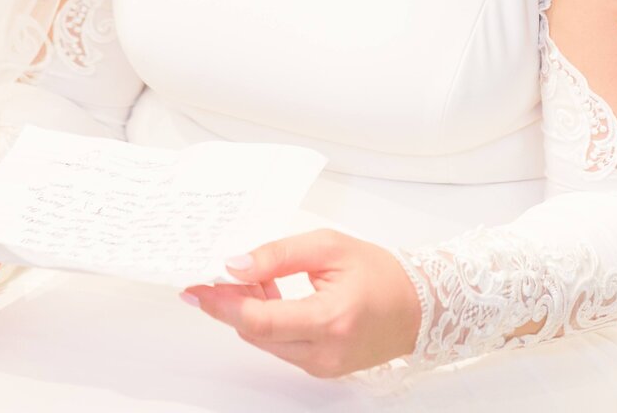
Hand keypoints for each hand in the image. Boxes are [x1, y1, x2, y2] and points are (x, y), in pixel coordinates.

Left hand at [180, 229, 421, 378]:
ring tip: (254, 279)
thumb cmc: (379, 272)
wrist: (420, 306)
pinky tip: (270, 296)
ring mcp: (323, 366)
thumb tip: (235, 265)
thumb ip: (278, 255)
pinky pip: (281, 346)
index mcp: (329, 319)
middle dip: (232, 303)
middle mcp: (324, 353)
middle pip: (255, 333)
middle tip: (217, 274)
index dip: (222, 304)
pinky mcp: (322, 369)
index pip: (260, 320)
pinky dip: (268, 322)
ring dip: (250, 311)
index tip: (196, 290)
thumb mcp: (327, 246)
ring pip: (265, 341)